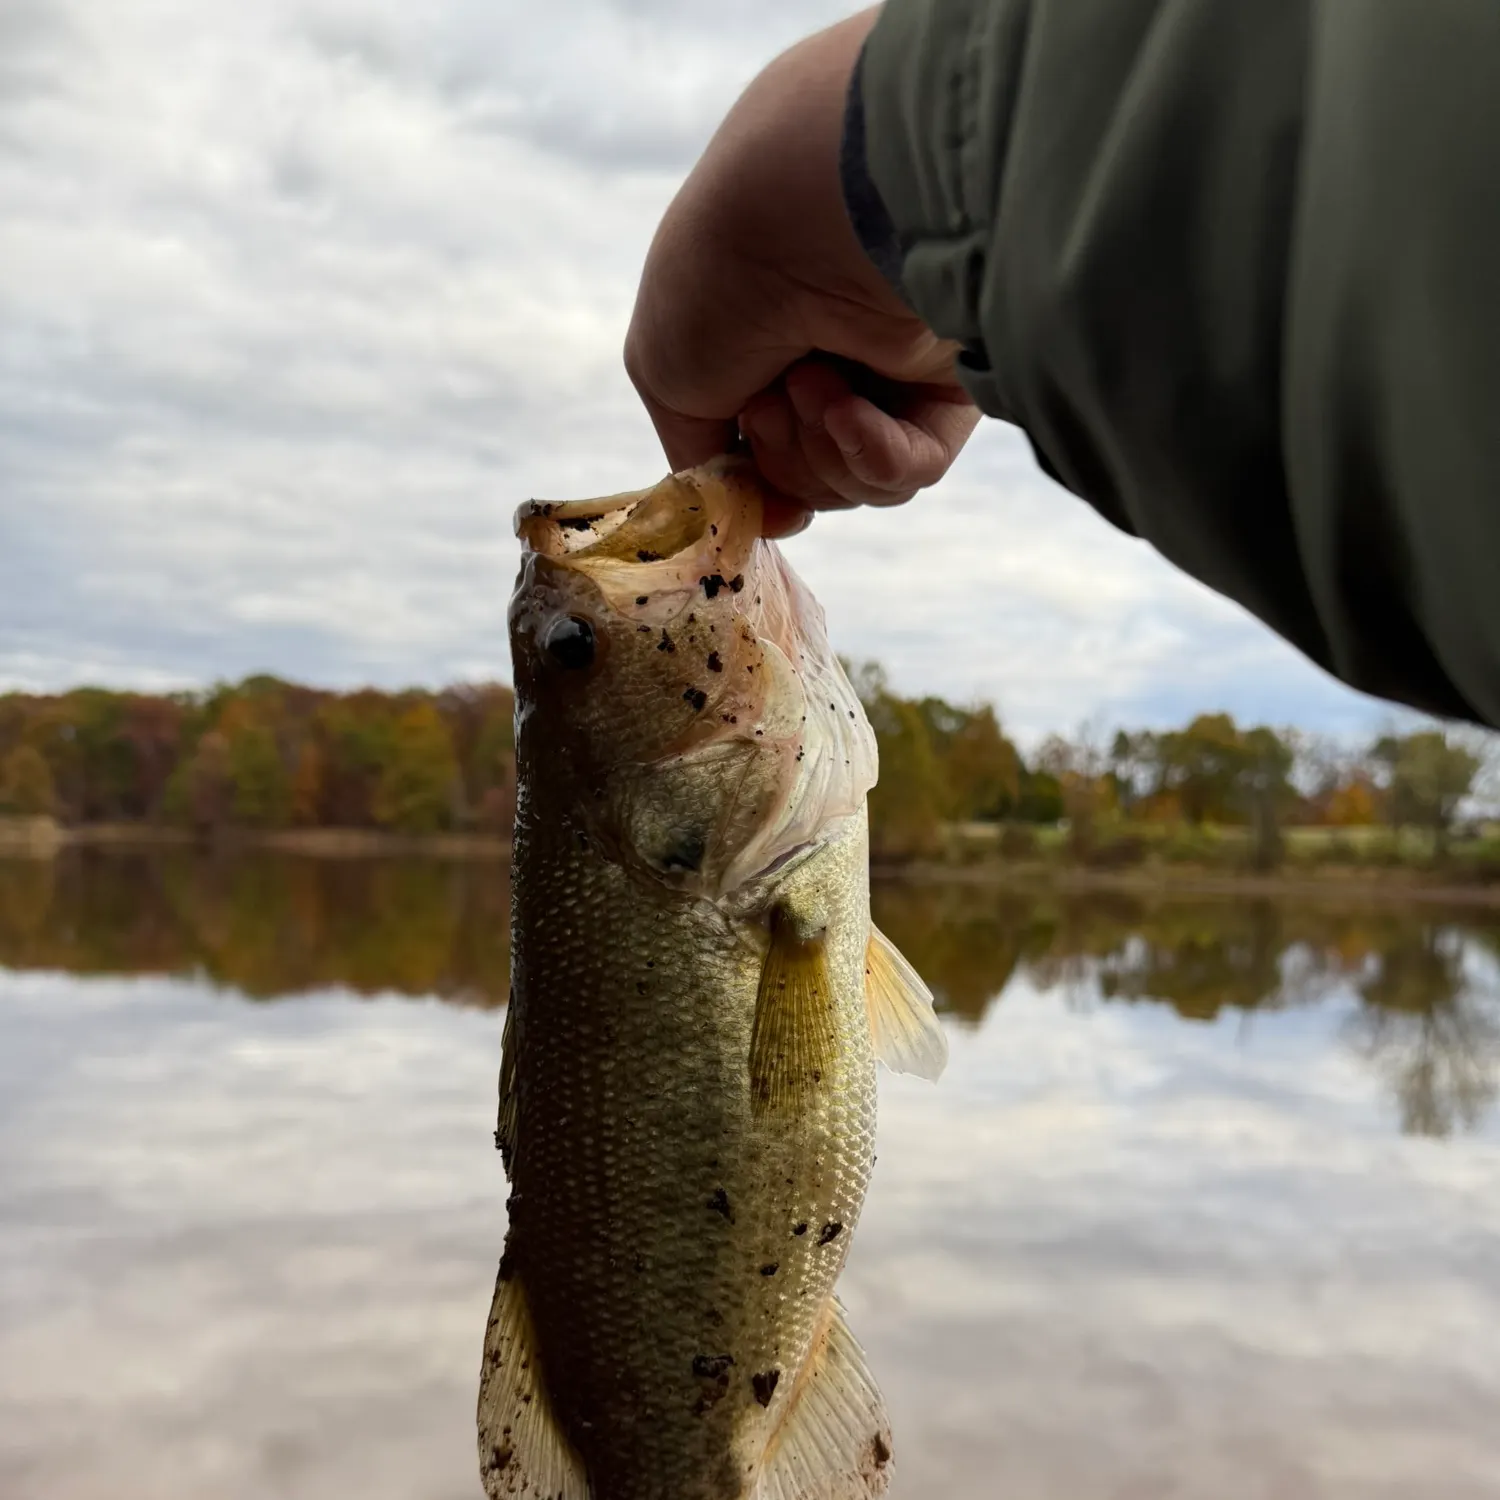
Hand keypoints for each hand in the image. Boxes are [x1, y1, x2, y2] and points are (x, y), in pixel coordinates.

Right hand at [624, 9, 978, 534]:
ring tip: (808, 382)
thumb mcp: (664, 374)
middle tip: (769, 395)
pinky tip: (847, 407)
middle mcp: (825, 359)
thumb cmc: (719, 280)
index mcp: (760, 346)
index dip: (743, 475)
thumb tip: (763, 518)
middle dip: (777, 454)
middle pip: (803, 481)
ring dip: (816, 450)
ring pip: (854, 485)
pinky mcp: (947, 387)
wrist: (805, 217)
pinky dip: (872, 453)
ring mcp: (887, 377)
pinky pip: (912, 469)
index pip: (757, 454)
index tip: (730, 472)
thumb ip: (702, 460)